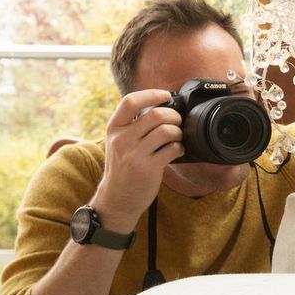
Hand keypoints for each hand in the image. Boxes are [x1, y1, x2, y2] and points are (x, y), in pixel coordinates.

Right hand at [90, 90, 183, 231]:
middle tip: (177, 123)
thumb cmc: (122, 168)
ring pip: (166, 130)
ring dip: (178, 132)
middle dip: (173, 116)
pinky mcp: (148, 168)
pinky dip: (180, 148)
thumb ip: (133, 125)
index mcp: (114, 129)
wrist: (116, 199)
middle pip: (155, 114)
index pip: (130, 101)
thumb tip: (161, 106)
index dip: (152, 94)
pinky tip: (177, 151)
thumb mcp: (118, 142)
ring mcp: (134, 154)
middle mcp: (121, 139)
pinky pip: (172, 148)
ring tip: (177, 138)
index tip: (165, 95)